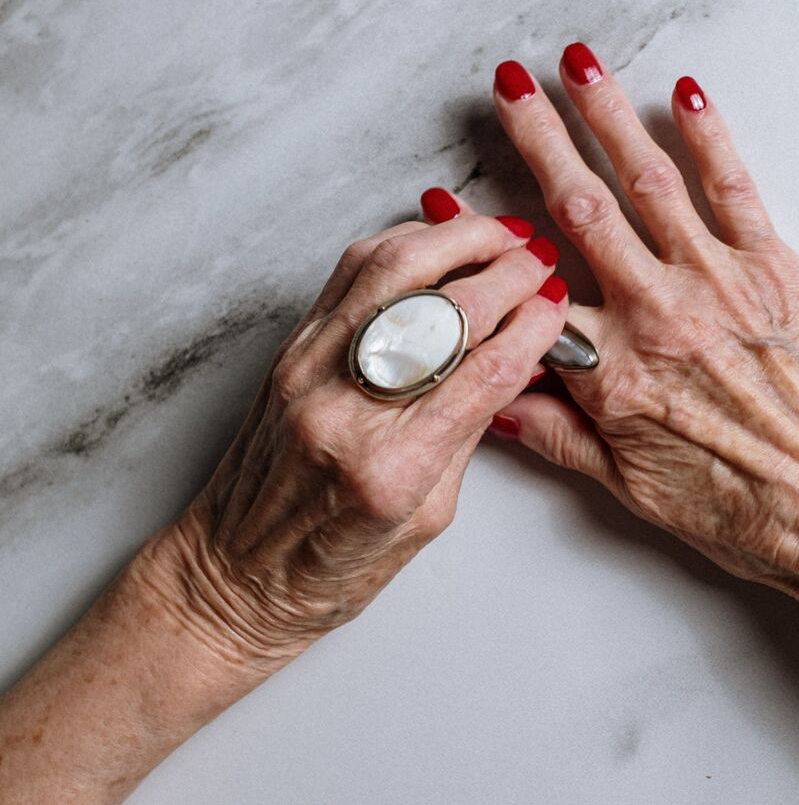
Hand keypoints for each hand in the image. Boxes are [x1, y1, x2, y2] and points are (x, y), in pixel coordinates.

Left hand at [145, 201, 567, 666]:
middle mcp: (345, 408)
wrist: (235, 571)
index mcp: (391, 468)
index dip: (532, 327)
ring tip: (496, 234)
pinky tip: (436, 244)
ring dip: (455, 238)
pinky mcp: (289, 349)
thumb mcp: (429, 514)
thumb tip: (514, 358)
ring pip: (392, 269)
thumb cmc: (329, 565)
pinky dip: (402, 246)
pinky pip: (350, 273)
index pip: (484, 372)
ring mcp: (308, 369)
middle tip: (538, 262)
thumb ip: (468, 430)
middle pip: (445, 311)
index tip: (556, 305)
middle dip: (506, 275)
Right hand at [489, 48, 798, 625]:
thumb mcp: (634, 492)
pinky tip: (685, 95)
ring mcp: (719, 284)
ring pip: (649, 182)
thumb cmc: (750, 514)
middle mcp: (659, 314)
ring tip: (576, 64)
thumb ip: (560, 438)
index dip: (484, 243)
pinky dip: (709, 137)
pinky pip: (736, 189)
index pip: (529, 291)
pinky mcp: (777, 270)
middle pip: (581, 210)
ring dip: (609, 115)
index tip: (447, 200)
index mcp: (616, 373)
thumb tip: (494, 404)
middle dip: (538, 138)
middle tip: (507, 86)